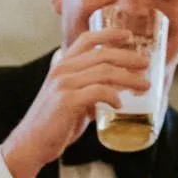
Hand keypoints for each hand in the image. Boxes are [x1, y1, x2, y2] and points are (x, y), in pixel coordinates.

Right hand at [0, 31, 152, 177]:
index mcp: (62, 65)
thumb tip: (113, 94)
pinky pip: (98, 92)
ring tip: (144, 86)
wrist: (31, 143)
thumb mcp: (70, 99)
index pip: (87, 39)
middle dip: (129, 57)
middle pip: (103, 54)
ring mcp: (64, 84)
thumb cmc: (53, 123)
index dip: (109, 34)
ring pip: (105, 72)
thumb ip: (88, 92)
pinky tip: (120, 105)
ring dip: (129, 78)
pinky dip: (114, 96)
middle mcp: (62, 70)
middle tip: (146, 64)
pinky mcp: (67, 101)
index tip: (128, 35)